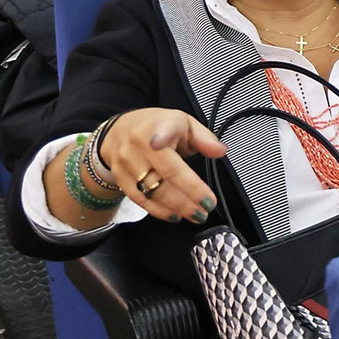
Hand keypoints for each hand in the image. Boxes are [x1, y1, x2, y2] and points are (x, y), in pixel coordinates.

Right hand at [100, 108, 226, 223]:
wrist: (118, 132)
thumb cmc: (156, 127)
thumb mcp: (183, 123)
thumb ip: (204, 138)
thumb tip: (221, 151)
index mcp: (158, 126)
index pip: (161, 131)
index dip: (161, 136)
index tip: (159, 144)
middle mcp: (139, 144)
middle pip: (164, 171)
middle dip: (188, 193)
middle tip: (206, 208)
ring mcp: (127, 162)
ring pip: (152, 190)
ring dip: (177, 206)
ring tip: (196, 215)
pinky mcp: (121, 178)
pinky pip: (140, 199)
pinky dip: (159, 211)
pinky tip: (175, 215)